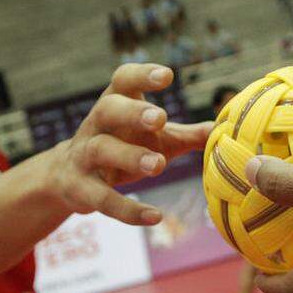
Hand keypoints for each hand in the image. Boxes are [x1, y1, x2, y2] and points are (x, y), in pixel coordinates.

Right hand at [33, 63, 212, 225]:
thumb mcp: (155, 139)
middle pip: (108, 109)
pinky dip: (128, 209)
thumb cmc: (122, 148)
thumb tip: (224, 131)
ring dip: (129, 156)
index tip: (167, 76)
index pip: (123, 80)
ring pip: (102, 149)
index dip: (142, 76)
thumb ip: (188, 135)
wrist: (68, 177)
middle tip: (161, 118)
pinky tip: (155, 216)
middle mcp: (96, 125)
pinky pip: (103, 199)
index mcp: (115, 104)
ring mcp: (84, 156)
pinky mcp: (80, 188)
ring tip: (158, 165)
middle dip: (133, 112)